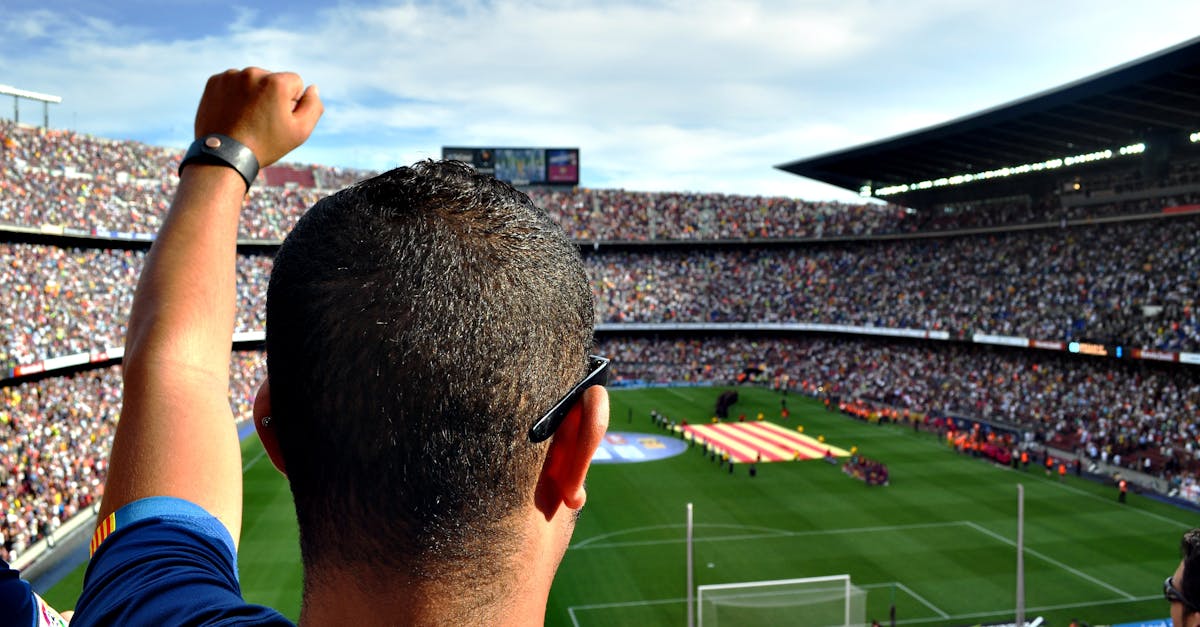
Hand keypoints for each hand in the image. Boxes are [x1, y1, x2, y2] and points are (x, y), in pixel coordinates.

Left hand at [193, 67, 322, 167]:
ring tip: (245, 119)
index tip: (278, 119)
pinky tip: (233, 113)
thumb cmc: (265, 145)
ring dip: (252, 95)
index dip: (291, 103)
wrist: (224, 156)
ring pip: (252, 81)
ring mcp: (230, 76)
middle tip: (261, 122)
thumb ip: (313, 106)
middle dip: (270, 96)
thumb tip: (312, 88)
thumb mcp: (300, 131)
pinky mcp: (214, 82)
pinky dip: (234, 95)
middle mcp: (252, 73)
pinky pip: (232, 83)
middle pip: (272, 80)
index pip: (295, 82)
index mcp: (276, 82)